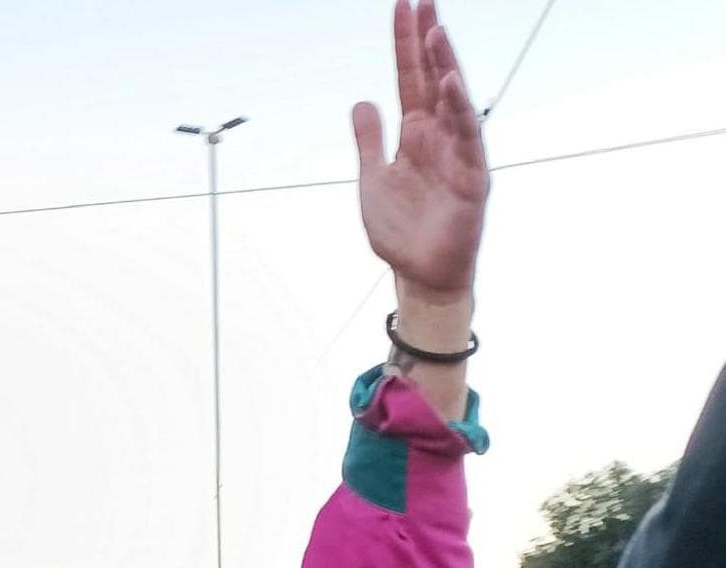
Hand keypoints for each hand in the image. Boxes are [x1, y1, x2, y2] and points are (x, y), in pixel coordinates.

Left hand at [352, 0, 487, 303]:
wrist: (420, 273)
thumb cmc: (401, 230)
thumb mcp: (372, 178)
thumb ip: (369, 140)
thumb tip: (362, 101)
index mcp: (415, 134)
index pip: (411, 79)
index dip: (406, 45)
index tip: (404, 8)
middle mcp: (439, 136)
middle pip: (434, 78)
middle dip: (428, 41)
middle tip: (422, 2)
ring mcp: (457, 153)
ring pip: (452, 100)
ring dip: (444, 65)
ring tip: (433, 31)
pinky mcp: (471, 176)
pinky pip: (467, 136)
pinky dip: (459, 109)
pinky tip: (450, 83)